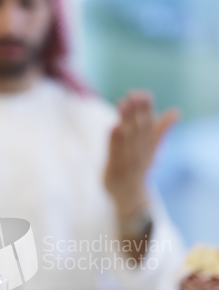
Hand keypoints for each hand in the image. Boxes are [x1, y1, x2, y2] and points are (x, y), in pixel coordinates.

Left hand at [104, 91, 178, 217]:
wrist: (130, 196)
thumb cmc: (139, 168)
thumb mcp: (152, 150)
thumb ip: (162, 130)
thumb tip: (177, 112)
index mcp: (149, 147)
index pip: (149, 125)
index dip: (147, 109)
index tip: (143, 94)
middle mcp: (140, 153)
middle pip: (138, 129)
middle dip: (136, 112)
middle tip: (132, 94)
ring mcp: (127, 162)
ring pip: (127, 139)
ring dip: (125, 121)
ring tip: (122, 104)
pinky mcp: (115, 170)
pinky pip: (115, 154)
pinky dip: (114, 141)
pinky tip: (112, 127)